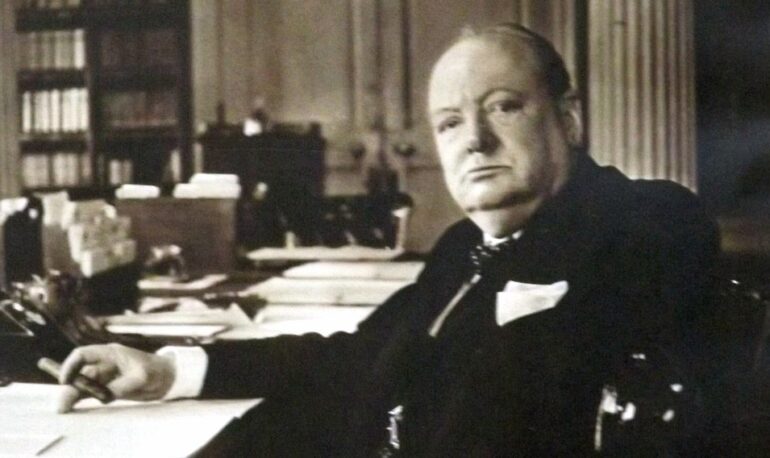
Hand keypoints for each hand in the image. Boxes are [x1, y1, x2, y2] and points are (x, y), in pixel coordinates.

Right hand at [56, 343, 175, 412]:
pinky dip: (81, 399)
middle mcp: (104, 364)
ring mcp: (105, 376)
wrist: (168, 378)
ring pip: (82, 385)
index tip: (65, 381)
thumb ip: (123, 385)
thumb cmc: (157, 371)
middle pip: (80, 373)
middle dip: (68, 387)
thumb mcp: (142, 378)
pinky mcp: (108, 388)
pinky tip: (73, 407)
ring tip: (63, 409)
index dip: (70, 365)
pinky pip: (90, 393)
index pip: (83, 354)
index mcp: (111, 354)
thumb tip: (104, 395)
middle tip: (62, 404)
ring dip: (72, 395)